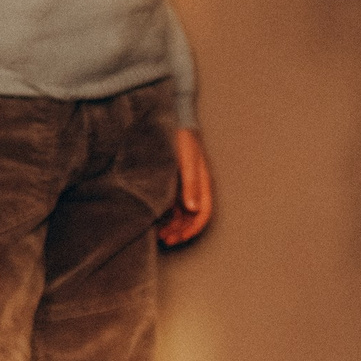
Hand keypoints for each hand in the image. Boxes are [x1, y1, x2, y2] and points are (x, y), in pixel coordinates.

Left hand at [159, 127, 212, 246]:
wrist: (173, 121)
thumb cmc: (183, 138)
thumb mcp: (187, 161)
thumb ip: (190, 184)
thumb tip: (193, 209)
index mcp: (203, 184)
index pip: (203, 213)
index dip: (192, 228)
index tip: (179, 237)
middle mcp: (194, 189)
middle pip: (191, 217)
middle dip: (180, 231)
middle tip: (165, 240)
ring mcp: (183, 187)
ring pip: (181, 214)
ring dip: (173, 226)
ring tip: (159, 235)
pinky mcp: (172, 184)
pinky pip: (172, 206)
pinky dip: (166, 216)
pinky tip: (156, 221)